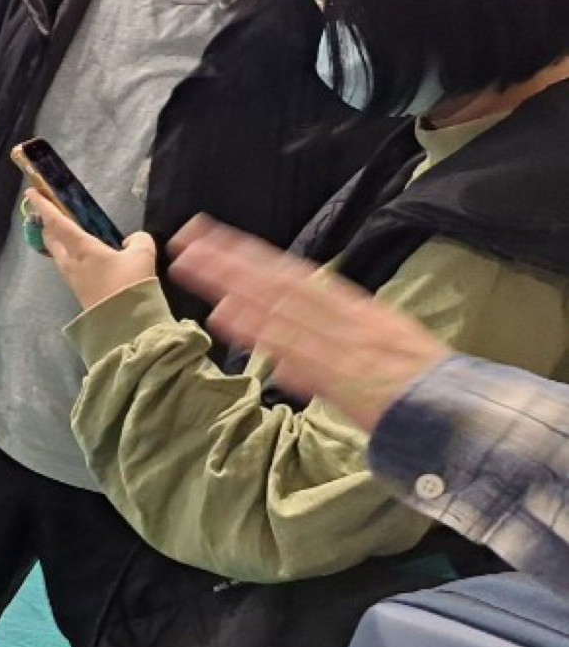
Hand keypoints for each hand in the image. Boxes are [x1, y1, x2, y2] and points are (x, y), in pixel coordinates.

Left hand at [28, 186, 158, 311]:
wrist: (124, 323)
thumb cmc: (129, 284)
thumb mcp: (143, 255)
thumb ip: (138, 240)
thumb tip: (130, 241)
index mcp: (81, 248)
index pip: (57, 222)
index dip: (44, 206)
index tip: (31, 192)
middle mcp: (70, 262)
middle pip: (50, 237)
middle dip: (47, 222)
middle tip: (49, 210)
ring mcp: (72, 278)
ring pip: (57, 252)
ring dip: (56, 238)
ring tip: (65, 230)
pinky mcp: (78, 289)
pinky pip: (67, 264)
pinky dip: (68, 252)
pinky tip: (82, 253)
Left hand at [167, 216, 449, 431]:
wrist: (461, 412)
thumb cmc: (419, 377)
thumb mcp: (382, 336)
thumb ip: (339, 322)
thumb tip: (296, 308)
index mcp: (355, 308)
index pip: (293, 274)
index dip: (249, 253)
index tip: (209, 234)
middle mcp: (345, 320)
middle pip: (278, 285)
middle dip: (230, 262)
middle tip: (185, 241)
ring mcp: (344, 350)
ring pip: (282, 314)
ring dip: (234, 289)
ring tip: (193, 271)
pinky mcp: (346, 385)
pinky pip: (299, 359)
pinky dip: (264, 339)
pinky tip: (229, 323)